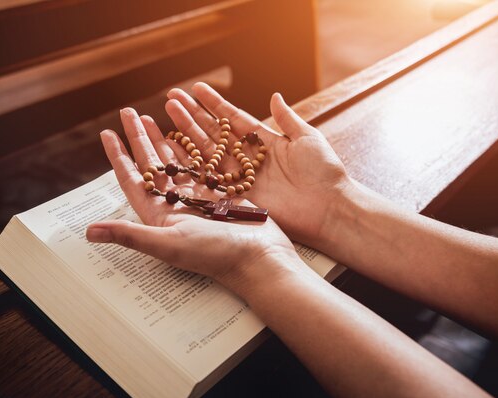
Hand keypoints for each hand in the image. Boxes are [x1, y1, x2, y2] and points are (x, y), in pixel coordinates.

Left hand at [85, 108, 298, 295]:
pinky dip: (193, 147)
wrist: (259, 258)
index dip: (118, 157)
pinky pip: (201, 164)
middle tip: (128, 112)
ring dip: (163, 139)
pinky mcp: (220, 193)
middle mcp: (176, 205)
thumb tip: (89, 232)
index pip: (132, 180)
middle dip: (138, 138)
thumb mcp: (168, 243)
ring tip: (152, 117)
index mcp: (159, 216)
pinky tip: (185, 133)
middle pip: (151, 165)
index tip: (106, 134)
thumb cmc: (215, 255)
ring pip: (176, 162)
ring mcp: (199, 198)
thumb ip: (130, 234)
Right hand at [165, 82, 350, 248]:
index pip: (232, 118)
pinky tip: (175, 152)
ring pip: (207, 152)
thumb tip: (275, 96)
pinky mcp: (237, 196)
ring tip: (168, 116)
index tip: (195, 88)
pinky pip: (211, 179)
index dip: (213, 104)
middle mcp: (248, 158)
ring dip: (187, 135)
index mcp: (264, 141)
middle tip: (171, 99)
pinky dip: (194, 166)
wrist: (329, 208)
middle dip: (192, 116)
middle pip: (214, 133)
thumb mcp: (307, 138)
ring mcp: (240, 177)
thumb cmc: (324, 172)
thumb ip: (287, 119)